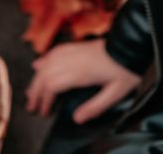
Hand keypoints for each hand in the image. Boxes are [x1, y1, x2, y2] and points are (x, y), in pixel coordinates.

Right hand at [25, 38, 141, 122]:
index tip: (43, 112)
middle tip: (31, 106)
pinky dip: (44, 60)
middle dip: (35, 91)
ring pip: (47, 63)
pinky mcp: (77, 46)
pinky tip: (38, 65)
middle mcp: (73, 60)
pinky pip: (55, 51)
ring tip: (31, 91)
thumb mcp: (115, 92)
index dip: (44, 100)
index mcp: (81, 72)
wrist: (132, 44)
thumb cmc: (126, 68)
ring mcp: (74, 51)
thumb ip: (96, 106)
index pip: (52, 86)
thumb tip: (76, 118)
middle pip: (45, 75)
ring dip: (36, 78)